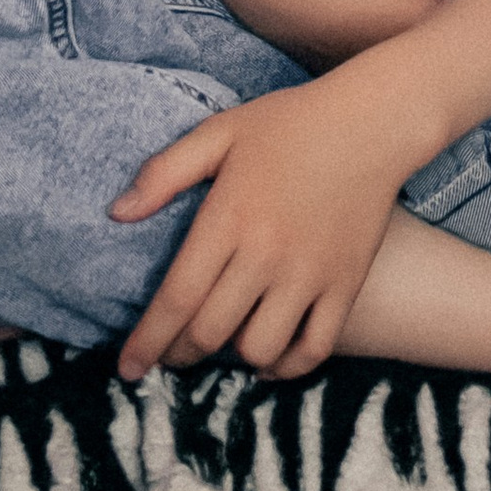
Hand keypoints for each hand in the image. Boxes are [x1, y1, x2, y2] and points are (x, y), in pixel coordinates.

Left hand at [113, 65, 425, 379]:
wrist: (374, 121)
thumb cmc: (292, 123)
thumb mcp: (222, 131)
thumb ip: (166, 172)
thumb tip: (115, 213)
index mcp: (230, 217)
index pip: (176, 299)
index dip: (147, 341)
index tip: (129, 368)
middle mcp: (267, 253)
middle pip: (210, 332)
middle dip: (179, 354)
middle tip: (171, 354)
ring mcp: (310, 273)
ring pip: (258, 349)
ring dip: (233, 356)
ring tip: (224, 341)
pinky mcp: (345, 284)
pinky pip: (312, 350)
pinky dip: (286, 367)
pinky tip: (270, 357)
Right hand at [230, 0, 490, 69]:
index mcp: (436, 47)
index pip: (483, 17)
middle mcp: (414, 73)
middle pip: (457, 34)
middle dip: (465, 4)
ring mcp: (385, 76)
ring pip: (427, 42)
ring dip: (432, 17)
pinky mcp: (361, 71)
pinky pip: (398, 51)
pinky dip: (401, 29)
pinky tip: (385, 5)